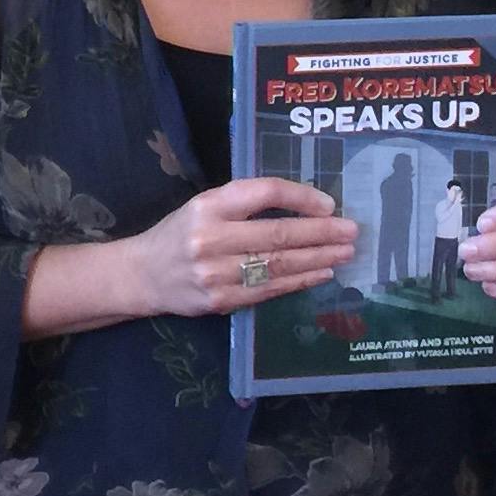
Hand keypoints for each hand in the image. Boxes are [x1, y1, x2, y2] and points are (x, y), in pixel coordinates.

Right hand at [126, 176, 358, 319]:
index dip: (300, 197)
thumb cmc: (181, 232)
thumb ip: (245, 202)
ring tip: (345, 253)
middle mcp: (211, 238)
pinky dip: (300, 281)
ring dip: (318, 259)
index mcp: (208, 205)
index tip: (329, 204)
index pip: (262, 194)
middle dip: (321, 234)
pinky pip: (269, 290)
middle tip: (352, 231)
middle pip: (277, 234)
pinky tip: (321, 273)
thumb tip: (306, 205)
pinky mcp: (221, 301)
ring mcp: (216, 274)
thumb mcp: (205, 204)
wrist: (144, 275)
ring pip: (278, 265)